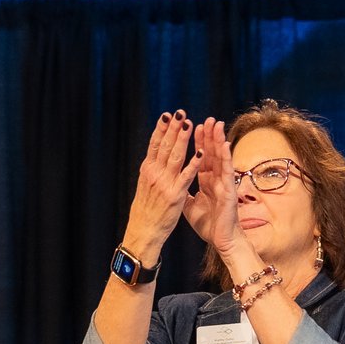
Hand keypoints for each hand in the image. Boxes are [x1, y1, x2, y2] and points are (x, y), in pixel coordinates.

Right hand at [122, 110, 192, 261]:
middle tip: (179, 112)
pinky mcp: (175, 195)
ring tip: (189, 124)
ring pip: (175, 156)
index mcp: (147, 170)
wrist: (144, 231)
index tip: (167, 115)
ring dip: (182, 139)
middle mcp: (154, 173)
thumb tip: (153, 159)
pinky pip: (187, 176)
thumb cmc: (146, 211)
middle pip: (164, 146)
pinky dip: (194, 164)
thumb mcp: (145, 187)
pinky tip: (201, 153)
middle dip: (172, 128)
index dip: (161, 129)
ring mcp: (165, 183)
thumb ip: (151, 172)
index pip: (155, 145)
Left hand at [177, 116, 238, 254]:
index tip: (192, 127)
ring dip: (218, 141)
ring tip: (217, 124)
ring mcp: (224, 184)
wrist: (220, 240)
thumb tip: (174, 184)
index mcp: (206, 182)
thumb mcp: (189, 206)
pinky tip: (225, 145)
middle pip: (212, 153)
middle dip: (209, 136)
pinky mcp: (229, 191)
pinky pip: (228, 172)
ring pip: (221, 158)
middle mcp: (216, 180)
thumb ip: (183, 192)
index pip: (201, 158)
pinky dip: (227, 158)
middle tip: (208, 119)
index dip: (197, 142)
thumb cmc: (209, 225)